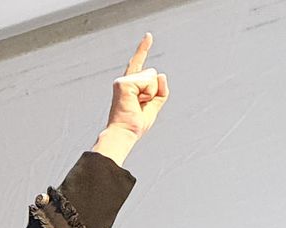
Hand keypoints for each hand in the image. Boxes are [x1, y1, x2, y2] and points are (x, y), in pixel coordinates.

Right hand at [92, 34, 168, 165]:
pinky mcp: (124, 83)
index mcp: (130, 85)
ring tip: (137, 105)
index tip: (148, 36)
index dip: (143, 49)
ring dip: (151, 94)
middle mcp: (125, 80)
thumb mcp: (154, 106)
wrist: (124, 133)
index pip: (138, 64)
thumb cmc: (135, 124)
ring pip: (152, 77)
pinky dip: (148, 94)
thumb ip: (160, 90)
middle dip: (154, 91)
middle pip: (153, 74)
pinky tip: (136, 102)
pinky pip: (148, 82)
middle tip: (139, 106)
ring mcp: (123, 81)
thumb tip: (161, 74)